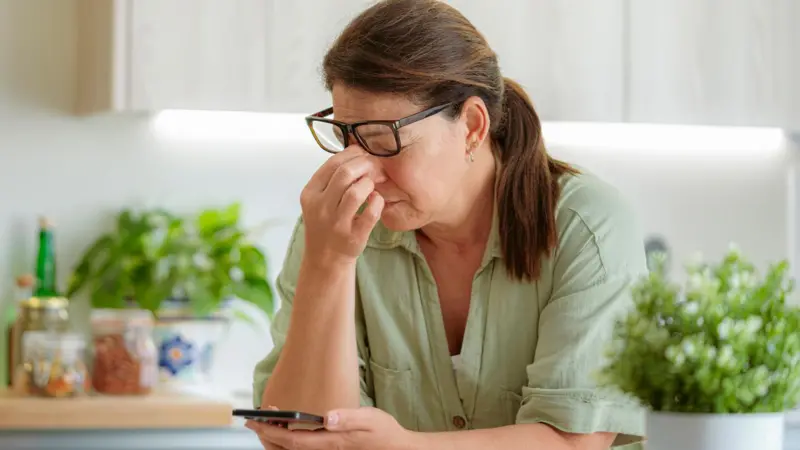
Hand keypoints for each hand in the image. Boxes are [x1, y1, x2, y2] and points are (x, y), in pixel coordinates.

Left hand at [246, 407, 419, 449]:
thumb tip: (327, 417)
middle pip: (286, 449)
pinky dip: (286, 442)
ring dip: (274, 440)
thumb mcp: (370, 418)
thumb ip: (348, 417)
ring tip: (265, 423)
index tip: (257, 419)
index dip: (271, 431)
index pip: (293, 440)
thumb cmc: (384, 432)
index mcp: (331, 442)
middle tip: (254, 419)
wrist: (396, 449)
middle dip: (267, 435)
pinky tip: (284, 430)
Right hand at [300, 145, 384, 266]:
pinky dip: (377, 202)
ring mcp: (335, 224)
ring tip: (372, 186)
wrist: (325, 258)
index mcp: (310, 193)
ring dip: (369, 184)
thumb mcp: (320, 198)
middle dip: (365, 165)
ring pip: (356, 192)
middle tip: (376, 168)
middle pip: (344, 174)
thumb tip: (356, 148)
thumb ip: (333, 177)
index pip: (332, 163)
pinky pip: (370, 214)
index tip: (365, 154)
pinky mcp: (352, 237)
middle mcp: (320, 207)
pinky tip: (377, 201)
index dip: (353, 154)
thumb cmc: (327, 222)